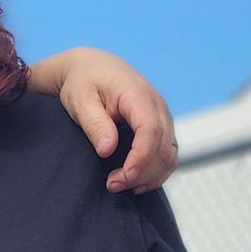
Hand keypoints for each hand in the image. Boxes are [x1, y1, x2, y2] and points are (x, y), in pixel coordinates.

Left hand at [49, 47, 178, 193]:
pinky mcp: (159, 125)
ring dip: (150, 175)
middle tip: (112, 185)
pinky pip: (167, 153)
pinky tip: (135, 182)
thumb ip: (96, 124)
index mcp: (138, 95)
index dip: (141, 157)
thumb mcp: (81, 100)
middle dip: (141, 172)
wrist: (91, 66)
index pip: (150, 130)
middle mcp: (157, 105)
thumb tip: (108, 150)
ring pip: (170, 153)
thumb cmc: (83, 82)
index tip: (124, 176)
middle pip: (164, 147)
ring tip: (120, 185)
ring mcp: (161, 116)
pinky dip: (156, 171)